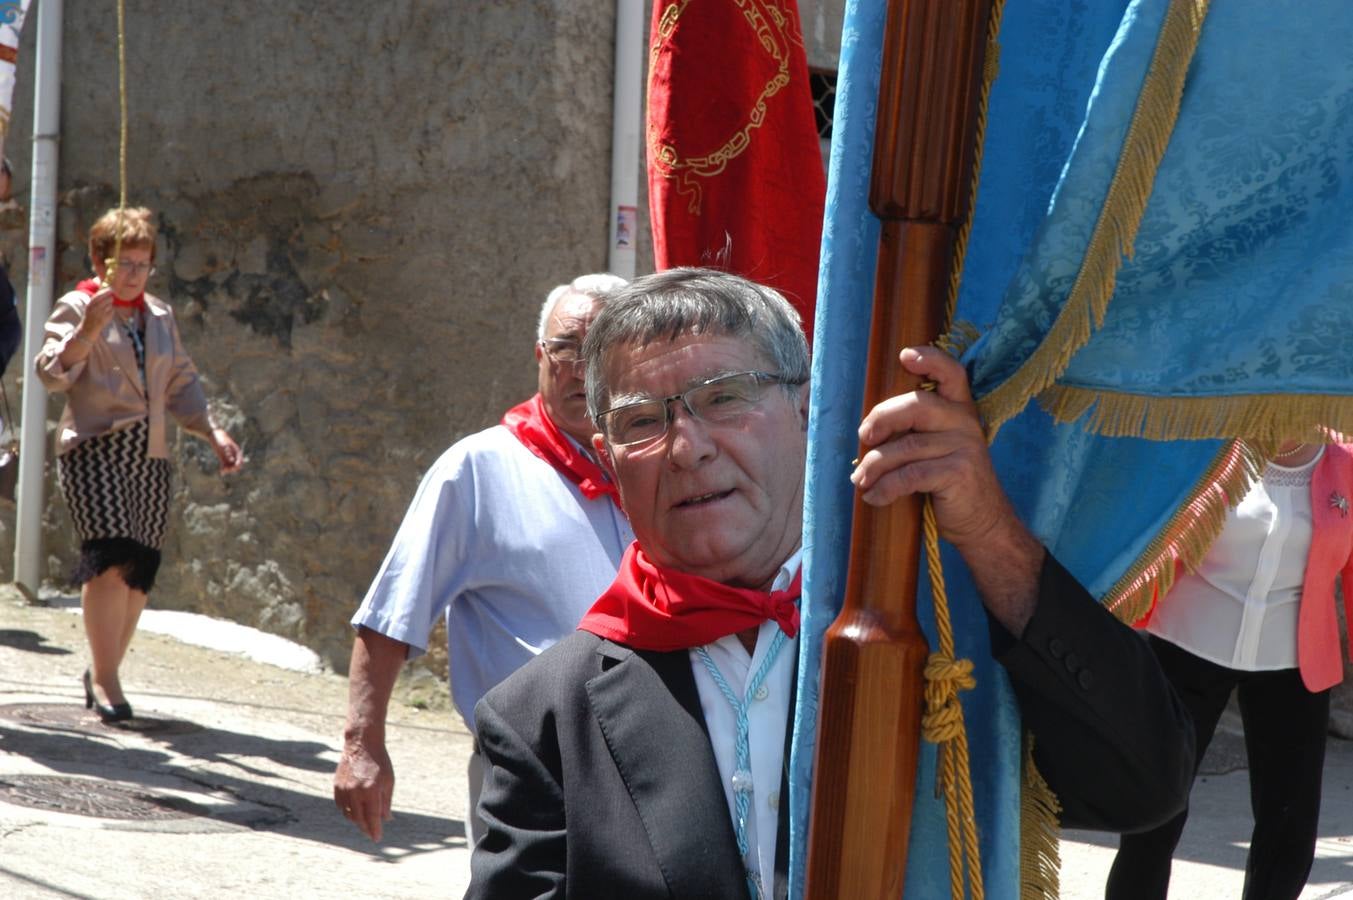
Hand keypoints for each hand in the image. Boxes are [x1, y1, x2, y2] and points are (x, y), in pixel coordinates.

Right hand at [77, 287, 115, 341]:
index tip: (110, 290)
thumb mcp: (90, 307)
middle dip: (110, 298)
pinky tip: (108, 313)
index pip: (98, 296)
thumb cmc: (90, 315)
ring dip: (110, 305)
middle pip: (106, 300)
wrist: (88, 328)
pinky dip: (111, 311)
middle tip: (111, 298)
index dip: (105, 292)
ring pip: (110, 306)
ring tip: (106, 307)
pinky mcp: (105, 320)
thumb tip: (105, 291)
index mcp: (89, 305)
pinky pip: (112, 312)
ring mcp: (100, 315)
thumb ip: (96, 300)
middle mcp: (94, 310)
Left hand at [211, 428, 242, 473]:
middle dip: (233, 469)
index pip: (240, 460)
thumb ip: (228, 452)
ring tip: (223, 472)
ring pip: (230, 466)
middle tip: (227, 470)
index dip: (238, 464)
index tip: (234, 467)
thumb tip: (232, 460)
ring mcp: (228, 457)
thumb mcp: (224, 445)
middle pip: (236, 465)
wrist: (214, 435)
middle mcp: (233, 455)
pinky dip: (223, 469)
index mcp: (236, 451)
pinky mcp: (222, 458)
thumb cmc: (220, 438)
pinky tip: (221, 472)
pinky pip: (225, 465)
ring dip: (228, 470)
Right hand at [334, 732, 395, 840]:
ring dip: (357, 821)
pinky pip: (341, 806)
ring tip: (365, 822)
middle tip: (372, 833)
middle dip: (366, 828)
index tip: (377, 839)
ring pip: (348, 814)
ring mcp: (344, 789)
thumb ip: (386, 802)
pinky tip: (355, 812)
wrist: (362, 744)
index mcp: (371, 790)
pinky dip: (348, 811)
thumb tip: (386, 820)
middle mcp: (355, 792)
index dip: (375, 830)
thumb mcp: (388, 781)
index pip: (372, 817)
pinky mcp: (337, 786)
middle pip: (359, 819)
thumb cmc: (379, 762)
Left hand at [850, 346, 1008, 548]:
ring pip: (906, 447)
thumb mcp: (936, 450)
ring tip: (859, 480)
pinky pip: (911, 475)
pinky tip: (874, 497)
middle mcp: (965, 422)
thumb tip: (866, 430)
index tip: (905, 356)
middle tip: (863, 437)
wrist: (982, 523)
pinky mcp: (959, 473)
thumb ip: (915, 431)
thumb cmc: (948, 484)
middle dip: (881, 419)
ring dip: (874, 466)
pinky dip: (886, 488)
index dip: (930, 360)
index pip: (952, 374)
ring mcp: (965, 447)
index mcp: (959, 410)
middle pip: (916, 406)